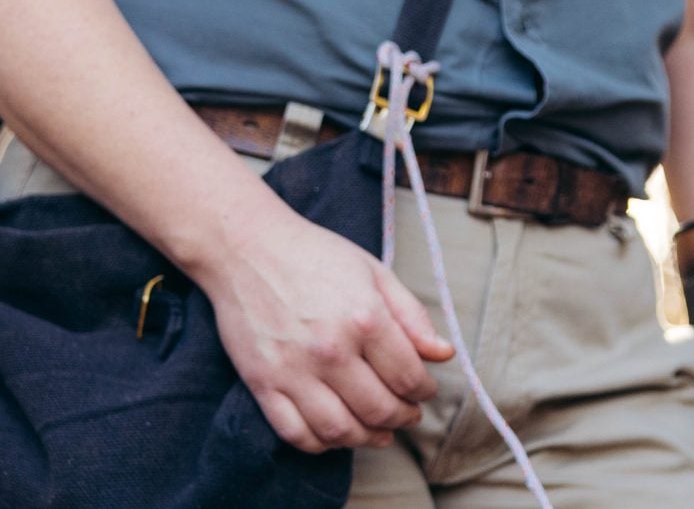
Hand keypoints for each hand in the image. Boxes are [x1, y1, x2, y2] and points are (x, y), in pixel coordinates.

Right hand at [192, 195, 452, 452]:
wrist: (248, 249)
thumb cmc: (316, 256)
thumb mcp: (375, 273)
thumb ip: (412, 316)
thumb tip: (444, 354)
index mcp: (365, 318)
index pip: (408, 376)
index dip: (424, 390)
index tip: (425, 390)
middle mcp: (330, 350)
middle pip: (378, 409)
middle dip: (402, 417)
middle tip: (409, 414)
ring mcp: (293, 371)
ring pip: (339, 430)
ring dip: (367, 439)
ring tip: (381, 432)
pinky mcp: (262, 384)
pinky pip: (295, 433)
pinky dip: (321, 444)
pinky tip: (337, 434)